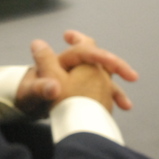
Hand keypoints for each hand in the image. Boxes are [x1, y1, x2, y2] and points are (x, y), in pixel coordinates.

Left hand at [14, 30, 137, 116]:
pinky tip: (123, 107)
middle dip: (116, 65)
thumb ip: (40, 83)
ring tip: (126, 103)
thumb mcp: (32, 90)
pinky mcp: (85, 89)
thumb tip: (44, 77)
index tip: (113, 62)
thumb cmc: (28, 95)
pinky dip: (114, 97)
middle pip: (99, 59)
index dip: (99, 55)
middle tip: (131, 75)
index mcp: (63, 60)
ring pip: (104, 75)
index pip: (84, 51)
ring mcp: (81, 76)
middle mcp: (74, 65)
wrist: (26, 104)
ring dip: (116, 87)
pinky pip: (104, 89)